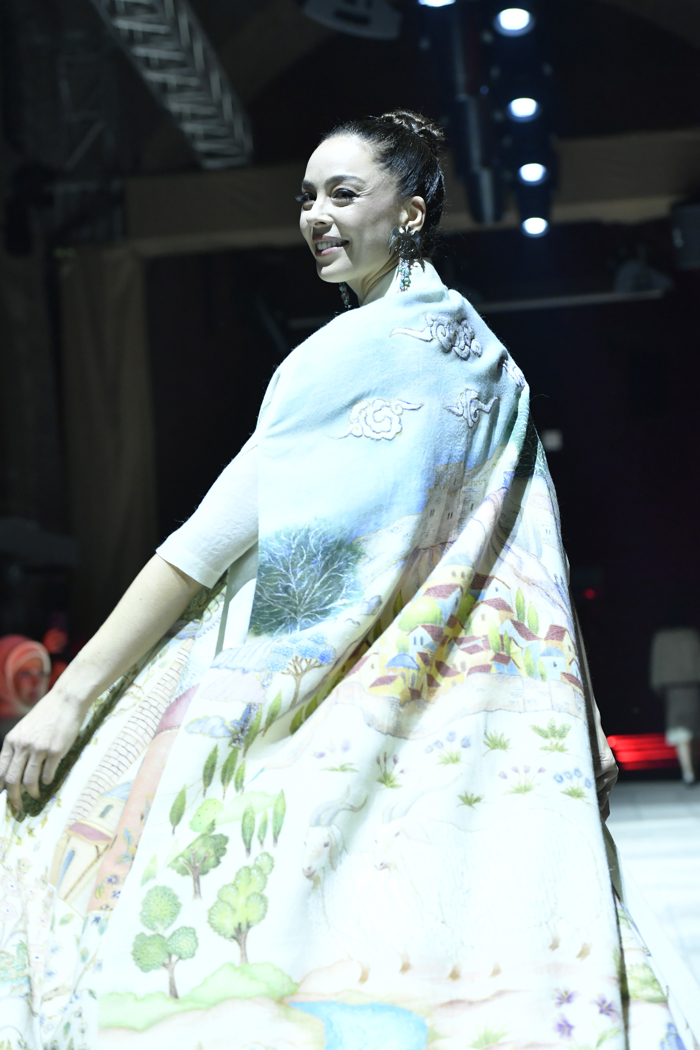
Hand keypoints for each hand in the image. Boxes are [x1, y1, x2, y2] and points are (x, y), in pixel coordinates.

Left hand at [0, 689, 84, 811]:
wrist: (66, 700)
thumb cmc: (46, 714)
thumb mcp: (24, 728)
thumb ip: (18, 746)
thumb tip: (13, 769)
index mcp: (12, 740)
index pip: (0, 770)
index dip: (1, 788)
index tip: (4, 798)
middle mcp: (22, 745)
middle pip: (11, 780)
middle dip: (14, 798)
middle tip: (18, 807)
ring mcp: (39, 748)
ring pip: (29, 780)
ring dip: (32, 793)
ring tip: (36, 796)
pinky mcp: (55, 750)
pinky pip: (47, 774)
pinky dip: (47, 781)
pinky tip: (48, 781)